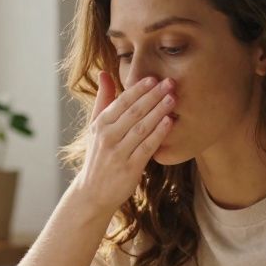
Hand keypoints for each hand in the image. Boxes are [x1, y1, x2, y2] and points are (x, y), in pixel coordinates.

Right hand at [68, 72, 175, 218]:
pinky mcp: (129, 168)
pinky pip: (146, 148)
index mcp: (100, 124)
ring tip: (172, 99)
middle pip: (134, 112)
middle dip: (153, 96)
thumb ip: (102, 100)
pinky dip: (158, 134)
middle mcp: (107, 137)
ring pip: (141, 128)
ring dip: (158, 112)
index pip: (121, 102)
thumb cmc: (98, 156)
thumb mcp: (95, 127)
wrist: (93, 193)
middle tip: (170, 83)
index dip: (138, 89)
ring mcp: (118, 153)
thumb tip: (104, 72)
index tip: (153, 78)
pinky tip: (169, 122)